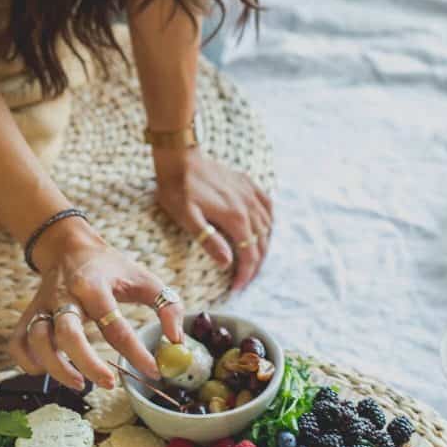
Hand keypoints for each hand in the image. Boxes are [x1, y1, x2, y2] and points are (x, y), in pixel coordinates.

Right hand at [9, 219, 183, 389]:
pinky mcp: (29, 315)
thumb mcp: (145, 279)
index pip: (114, 323)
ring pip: (38, 340)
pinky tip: (48, 371)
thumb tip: (176, 340)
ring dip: (56, 367)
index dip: (134, 351)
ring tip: (79, 384)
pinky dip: (27, 362)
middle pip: (67, 333)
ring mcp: (42, 306)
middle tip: (109, 383)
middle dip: (87, 363)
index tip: (152, 371)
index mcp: (94, 285)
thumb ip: (167, 306)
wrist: (69, 246)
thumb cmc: (111, 268)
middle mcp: (64, 296)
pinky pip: (18, 343)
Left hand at [154, 147, 272, 290]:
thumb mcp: (186, 218)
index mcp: (235, 217)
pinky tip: (264, 229)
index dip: (245, 274)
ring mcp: (249, 193)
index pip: (248, 254)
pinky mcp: (247, 183)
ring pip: (267, 226)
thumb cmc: (178, 189)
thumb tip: (227, 262)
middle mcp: (248, 206)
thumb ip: (209, 240)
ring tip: (252, 261)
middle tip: (244, 281)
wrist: (179, 157)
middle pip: (261, 243)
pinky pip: (267, 205)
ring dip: (263, 247)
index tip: (236, 289)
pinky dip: (269, 221)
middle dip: (254, 266)